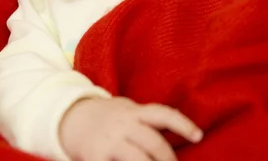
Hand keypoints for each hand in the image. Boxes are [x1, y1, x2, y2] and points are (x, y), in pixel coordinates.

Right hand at [60, 97, 202, 160]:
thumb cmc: (108, 117)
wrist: (69, 117)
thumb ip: (148, 120)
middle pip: (153, 143)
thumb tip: (180, 132)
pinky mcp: (95, 157)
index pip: (163, 114)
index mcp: (134, 112)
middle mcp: (123, 124)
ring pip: (138, 159)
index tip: (198, 136)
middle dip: (168, 159)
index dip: (183, 124)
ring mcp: (109, 141)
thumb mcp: (128, 111)